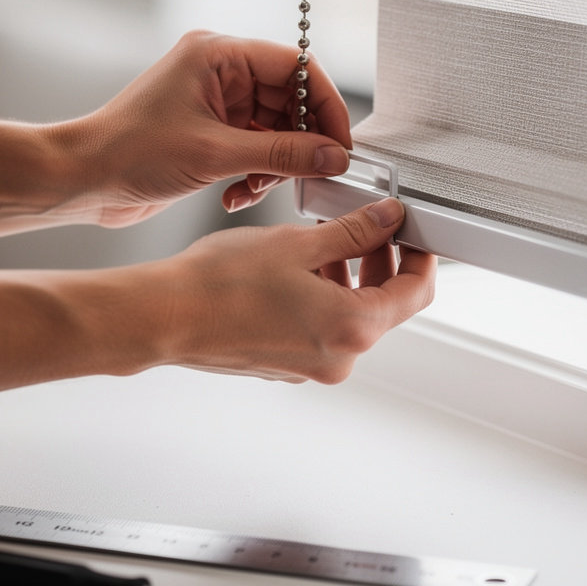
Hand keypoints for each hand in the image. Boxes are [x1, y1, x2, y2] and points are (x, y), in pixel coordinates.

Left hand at [56, 30, 352, 226]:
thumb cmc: (128, 153)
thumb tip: (332, 155)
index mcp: (218, 56)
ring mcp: (214, 105)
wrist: (82, 181)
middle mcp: (219, 74)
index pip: (296, 66)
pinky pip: (254, 150)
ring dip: (275, 166)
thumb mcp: (215, 154)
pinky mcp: (209, 134)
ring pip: (274, 131)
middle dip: (299, 142)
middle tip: (312, 173)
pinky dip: (254, 175)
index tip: (341, 142)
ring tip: (258, 187)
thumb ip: (282, 154)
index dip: (324, 104)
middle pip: (289, 101)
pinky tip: (236, 195)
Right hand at [160, 197, 436, 383]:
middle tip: (367, 223)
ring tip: (324, 236)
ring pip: (350, 314)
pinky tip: (299, 265)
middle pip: (384, 305)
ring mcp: (311, 366)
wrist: (166, 317)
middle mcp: (338, 358)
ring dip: (349, 275)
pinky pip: (322, 327)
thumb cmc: (221, 284)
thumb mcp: (299, 243)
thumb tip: (389, 219)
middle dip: (381, 260)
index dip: (421, 256)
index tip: (414, 232)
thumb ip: (354, 232)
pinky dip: (322, 295)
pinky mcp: (287, 364)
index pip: (415, 292)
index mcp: (351, 328)